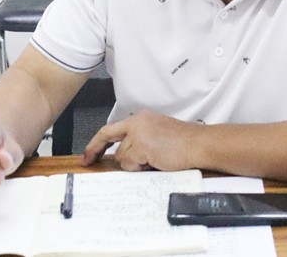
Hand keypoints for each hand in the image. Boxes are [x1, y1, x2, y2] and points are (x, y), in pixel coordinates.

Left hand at [81, 110, 199, 171]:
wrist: (199, 144)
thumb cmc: (184, 142)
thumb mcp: (156, 134)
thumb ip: (139, 140)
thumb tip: (123, 156)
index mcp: (141, 118)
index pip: (111, 129)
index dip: (97, 142)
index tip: (88, 153)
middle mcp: (137, 122)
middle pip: (112, 142)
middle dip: (105, 154)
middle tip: (89, 160)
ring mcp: (139, 133)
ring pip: (122, 157)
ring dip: (134, 164)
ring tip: (153, 160)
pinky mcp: (142, 146)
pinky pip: (130, 164)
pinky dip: (140, 167)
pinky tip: (154, 162)